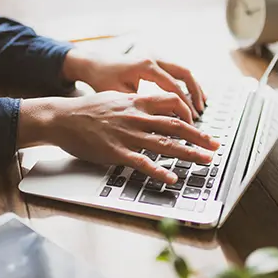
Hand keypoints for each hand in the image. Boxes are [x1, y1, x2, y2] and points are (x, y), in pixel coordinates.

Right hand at [17, 92, 219, 183]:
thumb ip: (135, 103)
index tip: (199, 125)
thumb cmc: (86, 110)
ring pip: (165, 143)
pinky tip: (172, 179)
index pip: (173, 104)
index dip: (190, 114)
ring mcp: (128, 135)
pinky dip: (159, 172)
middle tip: (215, 146)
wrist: (62, 118)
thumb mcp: (115, 98)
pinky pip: (142, 163)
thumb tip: (151, 106)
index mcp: (137, 103)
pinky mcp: (116, 152)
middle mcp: (137, 117)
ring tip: (205, 161)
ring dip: (189, 153)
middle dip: (199, 137)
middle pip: (176, 125)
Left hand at [62, 49, 206, 122]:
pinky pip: (176, 71)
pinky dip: (186, 84)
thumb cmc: (102, 80)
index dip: (183, 106)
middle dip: (195, 94)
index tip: (190, 121)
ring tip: (201, 105)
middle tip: (200, 112)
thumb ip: (138, 107)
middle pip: (184, 74)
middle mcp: (153, 58)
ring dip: (194, 87)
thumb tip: (155, 125)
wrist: (93, 63)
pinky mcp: (155, 60)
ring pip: (183, 71)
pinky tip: (191, 96)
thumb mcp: (118, 95)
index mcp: (145, 66)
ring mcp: (155, 56)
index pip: (173, 87)